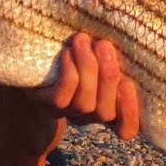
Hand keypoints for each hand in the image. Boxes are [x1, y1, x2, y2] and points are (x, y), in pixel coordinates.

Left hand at [22, 33, 140, 139]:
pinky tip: (67, 52)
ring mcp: (66, 113)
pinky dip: (69, 73)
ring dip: (87, 69)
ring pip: (85, 103)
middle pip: (106, 112)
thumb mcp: (98, 56)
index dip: (131, 113)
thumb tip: (128, 37)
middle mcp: (88, 116)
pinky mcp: (46, 105)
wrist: (34, 61)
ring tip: (83, 40)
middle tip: (104, 45)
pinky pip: (62, 96)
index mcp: (108, 106)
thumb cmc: (76, 54)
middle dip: (108, 76)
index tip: (129, 84)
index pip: (126, 128)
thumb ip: (113, 57)